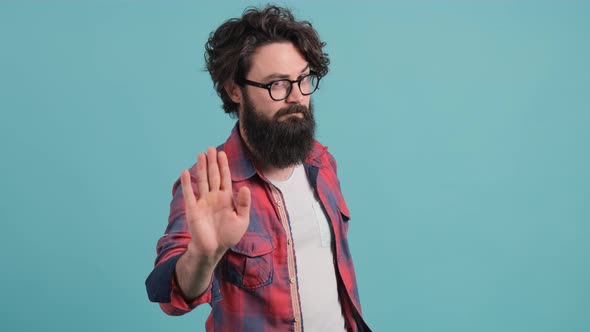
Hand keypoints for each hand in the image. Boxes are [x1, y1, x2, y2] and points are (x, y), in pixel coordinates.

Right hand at [180, 147, 250, 261]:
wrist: (213, 250)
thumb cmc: (228, 236)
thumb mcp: (242, 220)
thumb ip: (244, 204)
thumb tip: (245, 187)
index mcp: (226, 199)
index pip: (225, 178)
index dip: (223, 166)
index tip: (221, 153)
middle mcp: (214, 197)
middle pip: (213, 176)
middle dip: (212, 162)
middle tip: (210, 148)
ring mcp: (203, 202)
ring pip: (202, 181)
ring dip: (201, 168)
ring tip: (200, 154)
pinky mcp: (193, 210)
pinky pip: (189, 194)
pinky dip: (187, 183)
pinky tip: (185, 172)